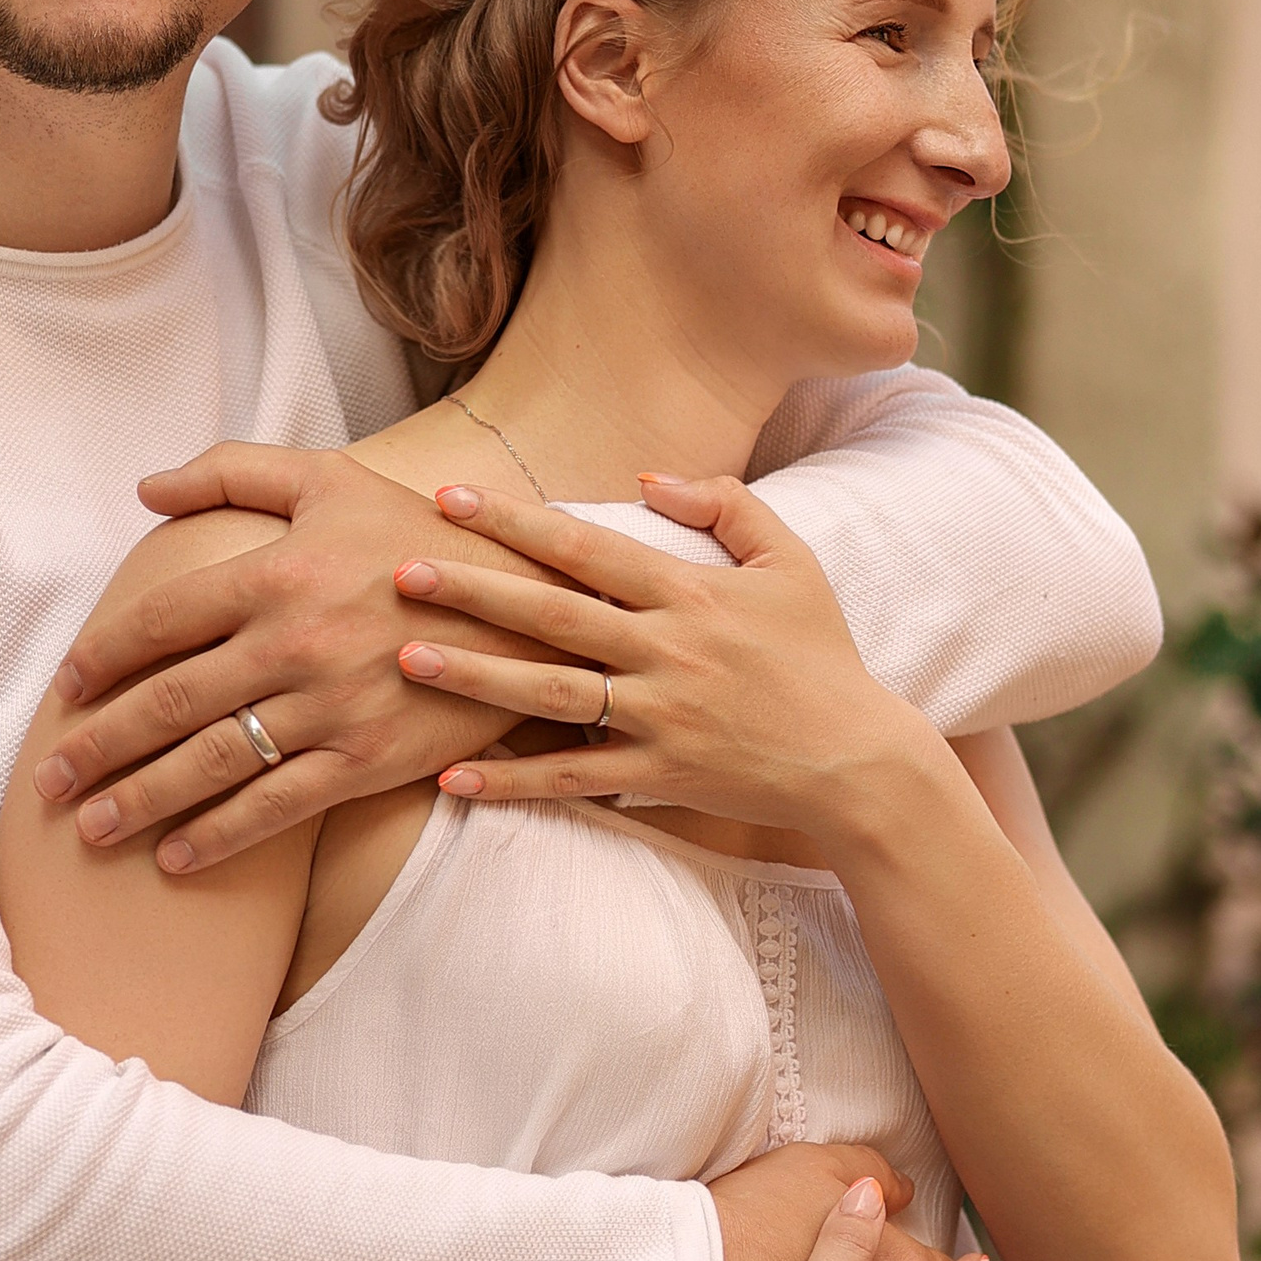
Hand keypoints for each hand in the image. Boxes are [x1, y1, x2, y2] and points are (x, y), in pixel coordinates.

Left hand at [30, 446, 547, 868]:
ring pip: (212, 763)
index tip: (66, 692)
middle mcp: (293, 642)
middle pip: (169, 703)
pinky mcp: (367, 759)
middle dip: (99, 747)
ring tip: (91, 829)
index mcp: (277, 571)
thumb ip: (233, 471)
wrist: (528, 603)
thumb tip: (146, 488)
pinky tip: (175, 860)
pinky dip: (220, 838)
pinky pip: (278, 808)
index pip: (161, 622)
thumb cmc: (420, 533)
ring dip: (141, 801)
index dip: (103, 660)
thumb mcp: (331, 477)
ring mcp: (329, 707)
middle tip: (48, 781)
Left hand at [391, 474, 951, 848]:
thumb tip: (651, 477)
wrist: (858, 760)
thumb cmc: (822, 656)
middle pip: (554, 615)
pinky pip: (573, 777)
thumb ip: (728, 507)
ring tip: (407, 658)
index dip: (517, 522)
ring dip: (475, 677)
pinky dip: (513, 782)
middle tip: (401, 570)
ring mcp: (662, 717)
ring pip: (551, 694)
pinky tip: (451, 781)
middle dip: (473, 590)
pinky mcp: (660, 774)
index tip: (451, 498)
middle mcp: (669, 652)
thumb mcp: (791, 563)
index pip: (588, 547)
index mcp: (692, 593)